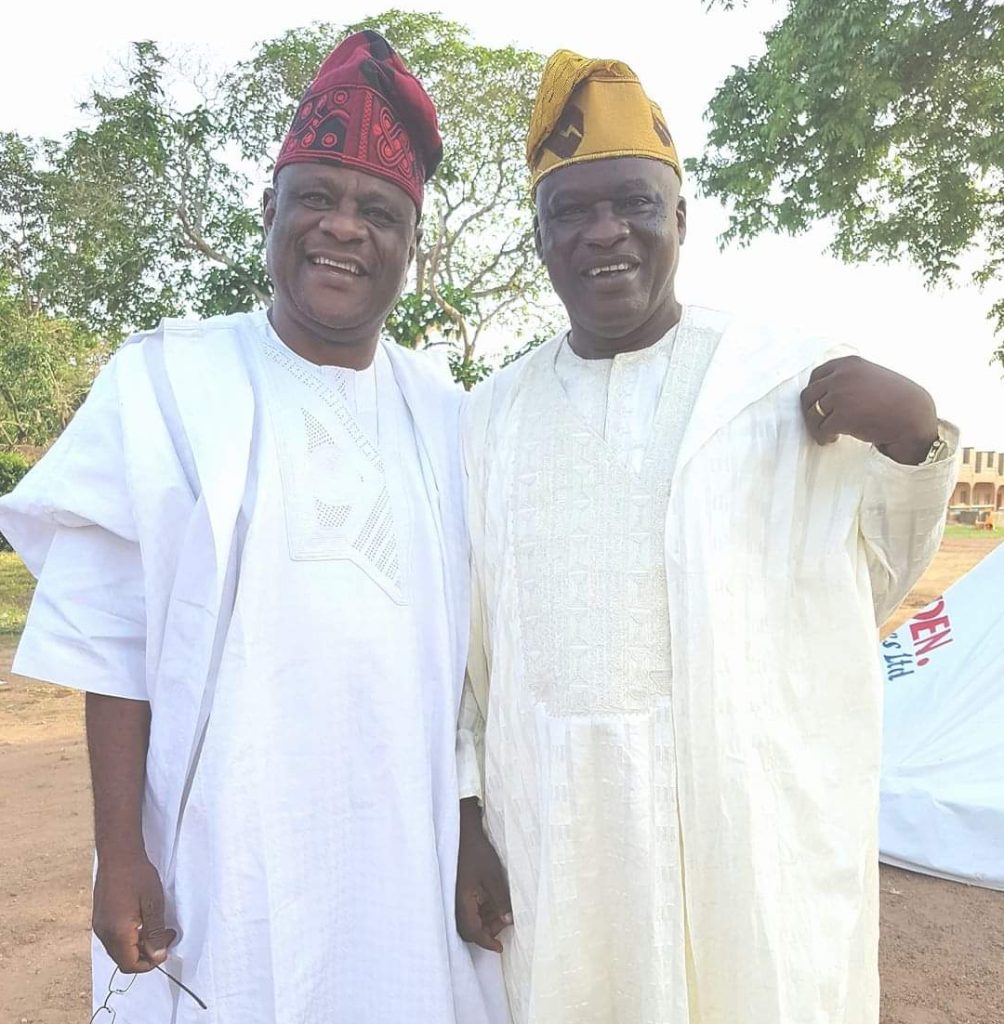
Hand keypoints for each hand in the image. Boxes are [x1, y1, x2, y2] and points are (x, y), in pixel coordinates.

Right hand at [92, 853, 175, 972]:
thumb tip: (157, 957)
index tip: (167, 945)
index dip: (150, 963)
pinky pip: (114, 938)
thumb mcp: (153, 904)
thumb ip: (155, 933)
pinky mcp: (99, 917)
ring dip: (138, 945)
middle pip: (124, 960)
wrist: (118, 855)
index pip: (130, 965)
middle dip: (146, 954)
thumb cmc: (138, 876)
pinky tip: (142, 920)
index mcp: (117, 933)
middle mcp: (104, 934)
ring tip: (157, 927)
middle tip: (165, 935)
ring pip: (119, 950)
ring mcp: (99, 926)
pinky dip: (129, 937)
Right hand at [456, 799, 511, 952]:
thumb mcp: (493, 876)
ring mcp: (454, 895)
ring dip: (484, 920)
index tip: (499, 948)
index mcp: (462, 901)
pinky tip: (491, 902)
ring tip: (501, 912)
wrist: (462, 831)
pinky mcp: (457, 889)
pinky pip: (466, 908)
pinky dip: (479, 910)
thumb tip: (507, 921)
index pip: (473, 931)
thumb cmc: (477, 852)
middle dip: (487, 931)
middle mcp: (455, 902)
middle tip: (504, 924)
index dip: (486, 942)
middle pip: (468, 928)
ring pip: (468, 919)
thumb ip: (500, 900)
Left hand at [800, 356, 937, 463]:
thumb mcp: (870, 376)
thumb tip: (824, 390)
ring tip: (828, 433)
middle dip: (811, 410)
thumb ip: (849, 378)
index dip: (814, 392)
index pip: (816, 376)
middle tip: (820, 422)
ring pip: (812, 413)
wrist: (913, 417)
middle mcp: (841, 376)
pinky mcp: (842, 417)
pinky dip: (823, 437)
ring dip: (816, 426)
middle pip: (809, 395)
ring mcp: (840, 396)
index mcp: (848, 364)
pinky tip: (832, 439)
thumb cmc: (894, 399)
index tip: (818, 403)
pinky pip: (821, 429)